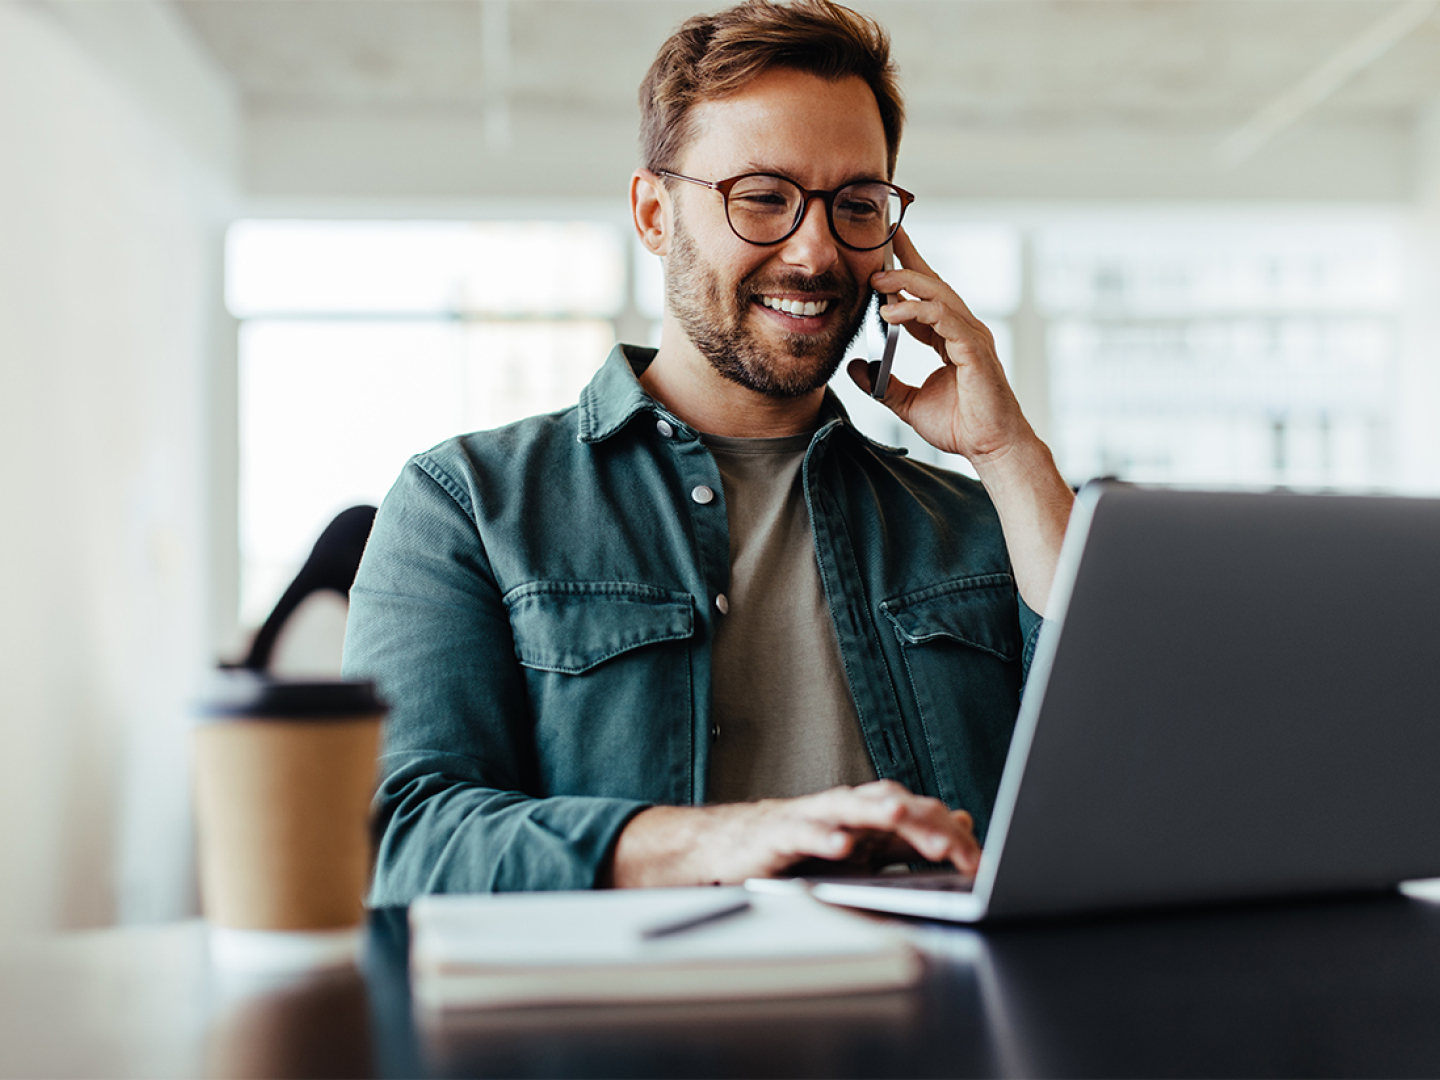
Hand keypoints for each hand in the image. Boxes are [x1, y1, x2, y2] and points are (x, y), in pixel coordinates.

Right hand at [608, 780, 980, 887]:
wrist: (732, 848)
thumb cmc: (800, 848)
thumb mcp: (864, 850)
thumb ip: (910, 838)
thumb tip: (961, 822)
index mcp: (869, 814)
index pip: (919, 815)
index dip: (949, 836)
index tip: (978, 863)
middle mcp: (845, 808)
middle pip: (891, 804)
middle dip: (923, 824)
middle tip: (955, 847)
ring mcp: (812, 817)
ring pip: (849, 808)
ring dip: (876, 812)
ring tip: (900, 818)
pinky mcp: (779, 834)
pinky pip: (803, 834)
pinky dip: (822, 838)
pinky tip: (841, 847)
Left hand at [847, 225, 1036, 467]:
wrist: (989, 448)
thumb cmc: (961, 426)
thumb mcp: (907, 402)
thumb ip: (882, 385)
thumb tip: (855, 369)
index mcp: (950, 338)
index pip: (926, 296)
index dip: (905, 274)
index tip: (882, 256)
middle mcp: (963, 331)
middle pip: (933, 284)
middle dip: (907, 262)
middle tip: (877, 250)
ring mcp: (971, 337)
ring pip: (938, 294)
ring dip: (906, 283)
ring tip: (877, 281)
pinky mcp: (974, 349)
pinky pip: (943, 318)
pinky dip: (917, 311)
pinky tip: (891, 313)